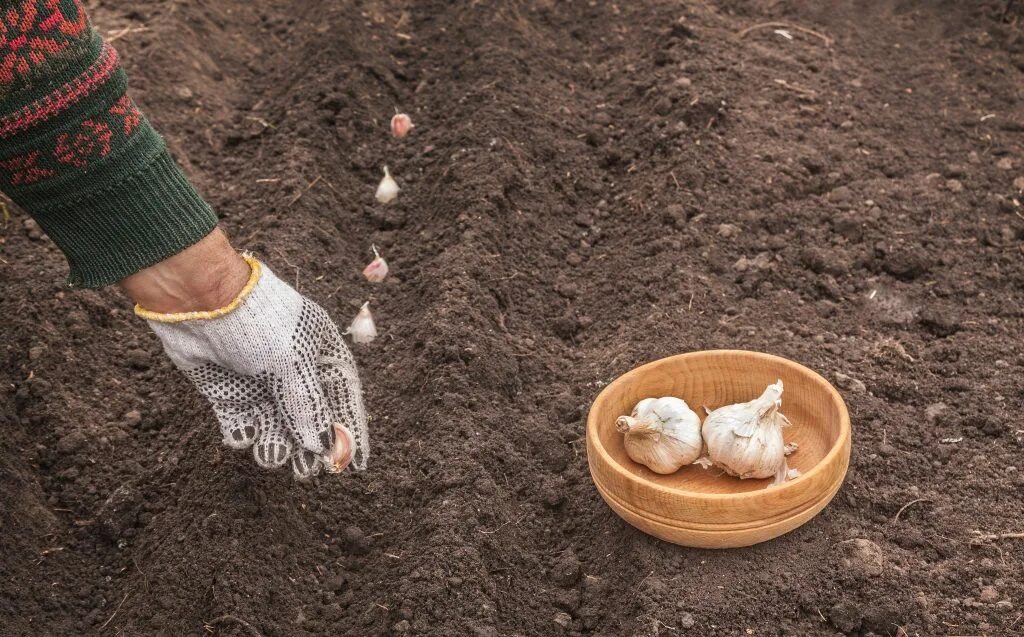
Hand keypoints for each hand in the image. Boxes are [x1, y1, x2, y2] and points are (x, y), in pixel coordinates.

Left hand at [121, 230, 368, 477]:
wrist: (197, 301)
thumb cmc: (256, 322)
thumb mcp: (290, 364)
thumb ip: (307, 407)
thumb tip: (323, 448)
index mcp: (320, 351)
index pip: (343, 396)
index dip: (351, 430)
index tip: (356, 465)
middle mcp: (293, 368)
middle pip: (308, 417)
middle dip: (307, 447)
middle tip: (305, 472)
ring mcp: (260, 381)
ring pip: (275, 425)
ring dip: (275, 444)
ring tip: (271, 456)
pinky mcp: (229, 391)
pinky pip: (242, 422)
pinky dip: (244, 434)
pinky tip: (244, 437)